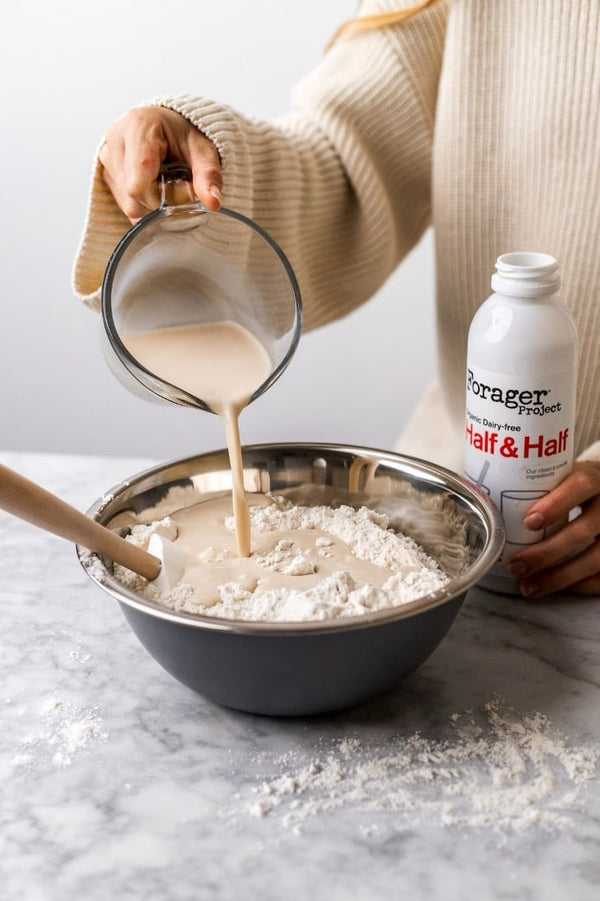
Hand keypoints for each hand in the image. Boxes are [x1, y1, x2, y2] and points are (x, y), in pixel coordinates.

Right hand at [99, 107, 222, 221]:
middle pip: (132, 196)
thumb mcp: (204, 151)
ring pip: (127, 204)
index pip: (138, 183)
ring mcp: (106, 156)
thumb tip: (212, 202)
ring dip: (152, 204)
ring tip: (164, 183)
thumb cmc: (184, 135)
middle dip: (159, 201)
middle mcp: (115, 139)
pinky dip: (143, 204)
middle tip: (176, 185)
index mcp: (137, 126)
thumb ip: (209, 175)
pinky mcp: (106, 171)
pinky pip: (123, 204)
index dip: (161, 198)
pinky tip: (153, 187)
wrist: (169, 127)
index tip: (180, 189)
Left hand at [508, 461, 599, 597]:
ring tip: (527, 586)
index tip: (530, 521)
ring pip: (595, 559)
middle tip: (516, 564)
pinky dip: (576, 586)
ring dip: (558, 577)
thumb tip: (483, 497)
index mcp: (595, 478)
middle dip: (547, 552)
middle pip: (584, 530)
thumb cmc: (576, 487)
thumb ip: (536, 486)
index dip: (557, 504)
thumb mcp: (562, 476)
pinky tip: (551, 588)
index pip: (582, 486)